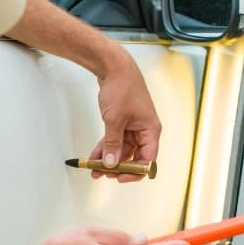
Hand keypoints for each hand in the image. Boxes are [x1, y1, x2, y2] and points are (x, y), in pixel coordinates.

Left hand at [89, 52, 161, 182]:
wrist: (114, 66)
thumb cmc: (122, 88)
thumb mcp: (115, 120)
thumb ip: (112, 144)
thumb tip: (110, 163)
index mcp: (151, 130)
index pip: (147, 159)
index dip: (135, 171)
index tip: (120, 178)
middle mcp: (144, 130)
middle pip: (134, 156)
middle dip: (118, 166)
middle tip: (103, 174)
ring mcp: (133, 126)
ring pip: (122, 149)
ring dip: (108, 159)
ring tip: (93, 169)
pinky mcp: (123, 122)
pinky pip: (114, 140)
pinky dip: (104, 148)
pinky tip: (93, 157)